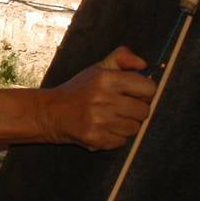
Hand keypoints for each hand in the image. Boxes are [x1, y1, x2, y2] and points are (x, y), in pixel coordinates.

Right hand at [41, 46, 156, 150]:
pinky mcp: (95, 139)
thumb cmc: (79, 89)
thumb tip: (143, 64)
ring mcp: (99, 121)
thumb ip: (122, 58)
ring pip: (134, 128)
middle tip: (122, 107)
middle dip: (136, 109)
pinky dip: (115, 137)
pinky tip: (103, 128)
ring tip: (111, 118)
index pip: (148, 88)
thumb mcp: (97, 68)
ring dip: (126, 124)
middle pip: (144, 110)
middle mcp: (103, 99)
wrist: (51, 112)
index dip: (145, 91)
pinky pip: (122, 142)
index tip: (135, 93)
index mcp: (105, 79)